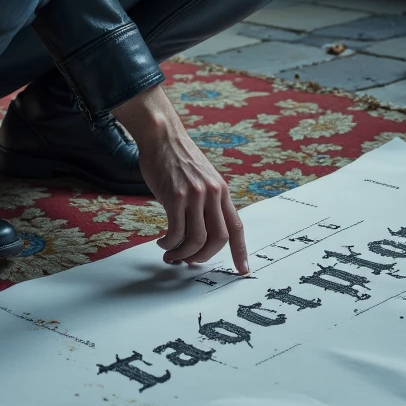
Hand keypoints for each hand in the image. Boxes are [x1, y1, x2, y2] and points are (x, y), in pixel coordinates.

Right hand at [114, 84, 248, 271]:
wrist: (162, 136)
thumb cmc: (178, 158)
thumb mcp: (202, 178)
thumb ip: (206, 201)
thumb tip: (201, 234)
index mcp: (222, 191)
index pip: (236, 226)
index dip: (240, 251)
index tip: (243, 270)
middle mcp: (213, 194)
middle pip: (218, 239)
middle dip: (203, 257)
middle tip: (189, 262)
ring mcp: (195, 195)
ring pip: (196, 239)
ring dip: (183, 254)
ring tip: (171, 254)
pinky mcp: (175, 196)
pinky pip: (176, 232)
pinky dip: (169, 244)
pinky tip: (162, 242)